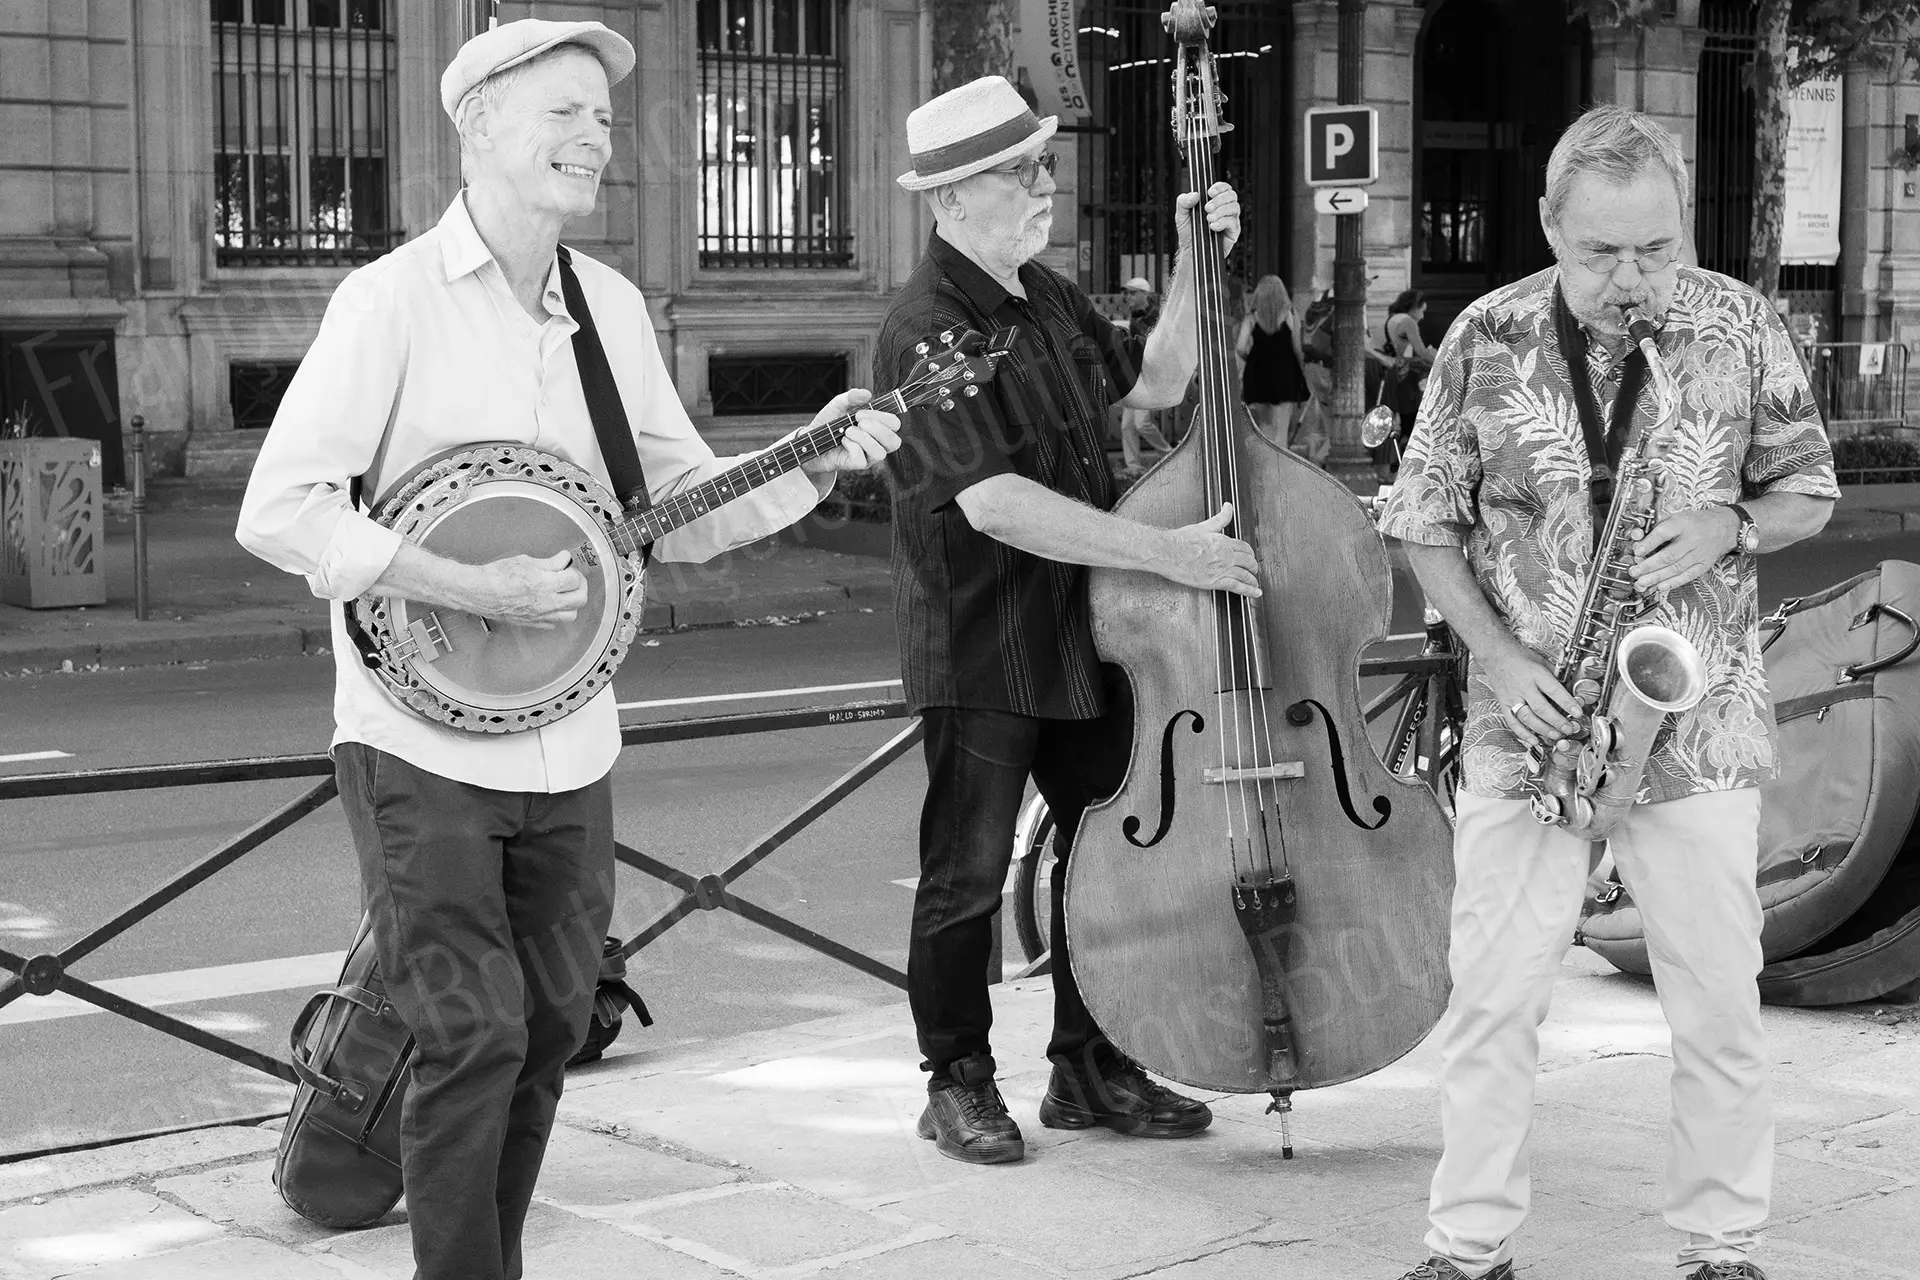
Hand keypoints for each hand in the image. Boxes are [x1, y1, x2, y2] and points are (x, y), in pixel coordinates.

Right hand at [463, 551, 587, 628]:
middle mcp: (546, 602)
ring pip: (571, 615)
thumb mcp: (526, 561)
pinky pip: (554, 623)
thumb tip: (564, 559)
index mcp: (545, 584)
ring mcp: (540, 615)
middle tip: (572, 579)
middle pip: (579, 599)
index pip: (575, 579)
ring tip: (564, 592)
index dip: (574, 571)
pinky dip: (557, 614)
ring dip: (572, 603)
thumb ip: (550, 562)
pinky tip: (550, 604)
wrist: (479, 592)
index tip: (569, 567)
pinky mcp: (532, 623)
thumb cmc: (497, 575)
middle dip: (580, 587)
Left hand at [800, 389, 902, 475]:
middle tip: (858, 422)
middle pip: (894, 441)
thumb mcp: (838, 405)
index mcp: (877, 428)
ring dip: (863, 438)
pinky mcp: (855, 465)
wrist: (810, 439)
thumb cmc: (829, 423)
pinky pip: (861, 459)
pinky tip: (843, 442)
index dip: (882, 417)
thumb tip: (866, 393)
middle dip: (877, 429)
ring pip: (880, 453)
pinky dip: (851, 446)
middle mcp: (876, 443)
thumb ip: (852, 397)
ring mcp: (867, 456)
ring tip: (848, 432)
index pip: (895, 424)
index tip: (860, 413)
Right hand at [1156, 502, 1259, 596]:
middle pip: (1248, 561)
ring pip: (1245, 575)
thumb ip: (1220, 518)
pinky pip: (1237, 587)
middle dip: (1253, 566)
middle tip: (1253, 570)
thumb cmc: (1181, 540)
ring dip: (1252, 580)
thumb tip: (1228, 506)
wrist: (1168, 552)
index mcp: (1224, 541)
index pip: (1244, 547)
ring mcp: (1221, 569)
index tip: (1249, 556)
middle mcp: (1226, 555)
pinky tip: (1255, 593)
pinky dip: (1249, 590)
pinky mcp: (1214, 581)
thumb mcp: (1204, 526)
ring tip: (1254, 583)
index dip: (1249, 553)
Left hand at [1175, 182, 1240, 257]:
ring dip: (1221, 211)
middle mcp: (1224, 209)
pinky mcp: (1233, 231)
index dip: (1219, 187)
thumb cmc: (1188, 231)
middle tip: (1207, 208)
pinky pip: (1233, 223)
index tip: (1210, 192)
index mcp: (1214, 201)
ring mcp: (1230, 219)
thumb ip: (1184, 201)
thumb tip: (1195, 195)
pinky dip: (1222, 223)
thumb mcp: (1181, 214)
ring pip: (1234, 207)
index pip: (1223, 188)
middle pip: (1231, 195)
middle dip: (1219, 200)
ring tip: (1209, 218)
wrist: (1190, 250)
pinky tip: (1213, 226)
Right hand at [1479, 640, 1581, 747]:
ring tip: (1556, 735)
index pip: (1554, 691)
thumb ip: (1555, 677)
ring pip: (1528, 718)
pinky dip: (1523, 733)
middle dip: (1557, 721)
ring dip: (1544, 729)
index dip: (1567, 703)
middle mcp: (1523, 687)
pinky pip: (1512, 722)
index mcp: (1535, 674)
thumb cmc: (1520, 657)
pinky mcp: (1504, 704)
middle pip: (1541, 708)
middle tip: (1569, 729)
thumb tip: (1570, 693)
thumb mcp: (1542, 661)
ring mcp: (1512, 697)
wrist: (1496, 655)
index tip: (1578, 712)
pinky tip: (1534, 740)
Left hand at [1629, 506, 1739, 594]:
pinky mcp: (1704, 565)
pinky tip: (1660, 587)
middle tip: (1634, 572)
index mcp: (1682, 523)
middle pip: (1669, 555)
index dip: (1649, 543)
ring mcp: (1699, 554)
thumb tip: (1636, 540)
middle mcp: (1692, 539)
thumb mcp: (1675, 517)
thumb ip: (1656, 528)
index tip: (1637, 551)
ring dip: (1656, 577)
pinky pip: (1687, 576)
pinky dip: (1673, 583)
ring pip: (1676, 568)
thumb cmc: (1694, 522)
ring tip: (1641, 582)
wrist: (1723, 527)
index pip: (1664, 533)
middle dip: (1648, 566)